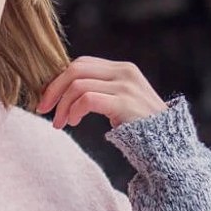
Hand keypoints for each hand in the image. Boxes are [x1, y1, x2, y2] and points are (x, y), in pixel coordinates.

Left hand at [35, 56, 168, 129]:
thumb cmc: (141, 129)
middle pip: (75, 69)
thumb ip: (100, 91)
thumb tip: (63, 92)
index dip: (60, 79)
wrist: (167, 146)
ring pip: (78, 85)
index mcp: (122, 69)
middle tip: (42, 109)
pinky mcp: (124, 103)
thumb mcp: (119, 103)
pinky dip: (74, 110)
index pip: (82, 63)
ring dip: (62, 105)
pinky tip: (73, 123)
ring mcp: (126, 86)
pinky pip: (87, 99)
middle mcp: (125, 72)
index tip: (48, 99)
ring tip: (60, 124)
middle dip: (53, 89)